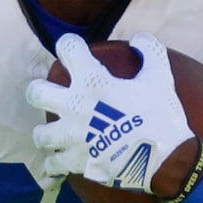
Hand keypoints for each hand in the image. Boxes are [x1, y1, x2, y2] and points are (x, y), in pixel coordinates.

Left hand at [25, 33, 194, 191]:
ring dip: (47, 133)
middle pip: (36, 93)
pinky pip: (54, 165)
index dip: (69, 45)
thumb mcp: (161, 78)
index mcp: (93, 82)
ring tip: (58, 134)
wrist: (166, 161)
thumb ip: (150, 51)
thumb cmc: (161, 117)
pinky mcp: (76, 163)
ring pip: (40, 134)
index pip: (67, 48)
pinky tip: (63, 162)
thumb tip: (138, 37)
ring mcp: (72, 137)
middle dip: (40, 91)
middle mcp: (74, 107)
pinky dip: (57, 164)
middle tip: (53, 95)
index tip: (74, 50)